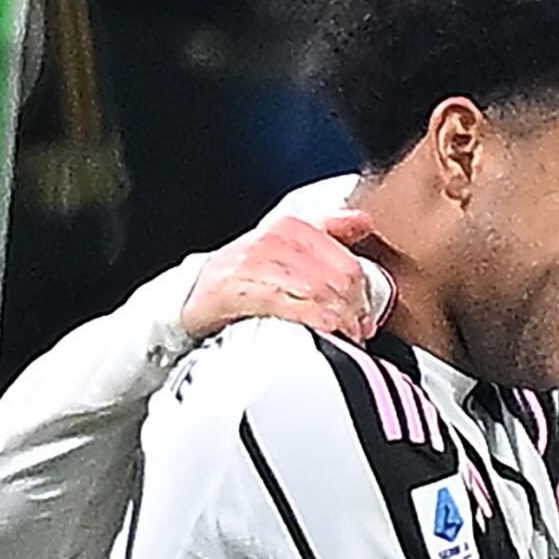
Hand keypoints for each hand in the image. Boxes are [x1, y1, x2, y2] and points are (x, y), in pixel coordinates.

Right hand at [178, 208, 386, 343]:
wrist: (192, 295)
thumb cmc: (246, 276)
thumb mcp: (286, 247)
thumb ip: (327, 231)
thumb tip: (364, 220)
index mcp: (290, 227)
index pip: (348, 262)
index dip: (364, 295)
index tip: (366, 318)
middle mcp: (272, 239)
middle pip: (337, 279)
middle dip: (354, 311)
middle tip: (357, 332)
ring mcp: (253, 263)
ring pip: (317, 291)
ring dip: (337, 320)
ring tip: (343, 338)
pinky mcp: (236, 289)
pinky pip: (287, 304)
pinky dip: (313, 321)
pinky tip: (322, 334)